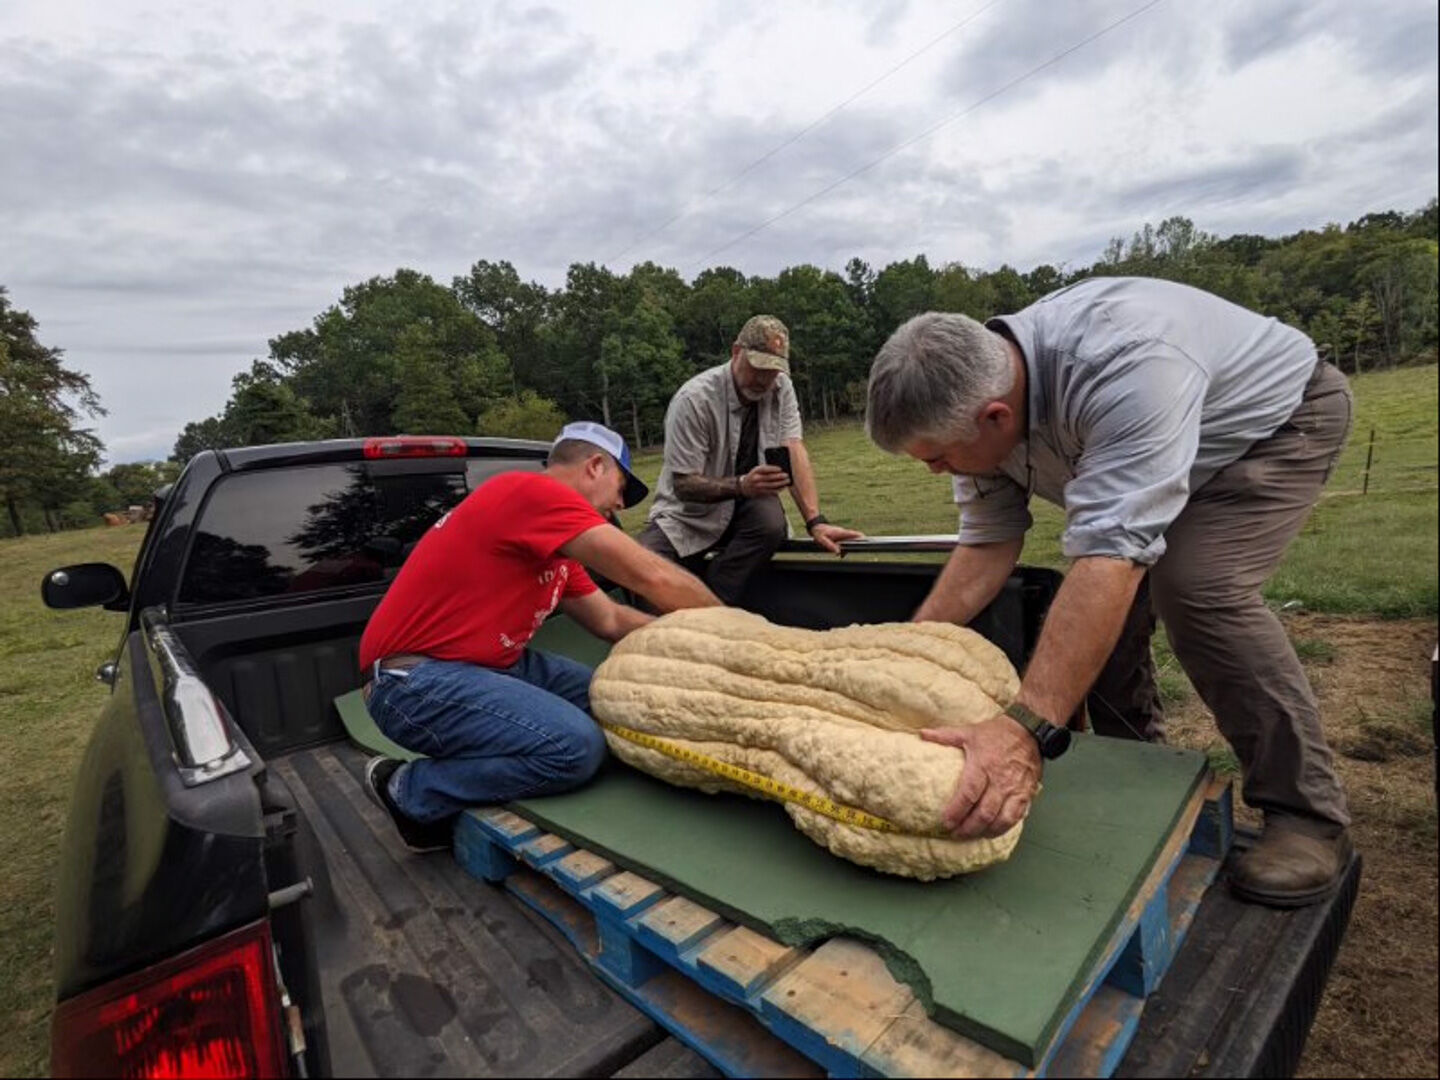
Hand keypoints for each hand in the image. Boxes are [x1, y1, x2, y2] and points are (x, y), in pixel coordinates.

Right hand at [740, 464, 789, 496]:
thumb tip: (780, 470)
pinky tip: (783, 487)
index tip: (780, 469)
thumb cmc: (754, 476)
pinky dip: (778, 489)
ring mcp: (758, 486)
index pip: (765, 469)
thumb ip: (766, 469)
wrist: (745, 486)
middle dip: (779, 476)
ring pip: (772, 485)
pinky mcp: (761, 492)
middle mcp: (756, 479)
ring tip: (787, 481)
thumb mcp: (757, 470)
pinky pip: (771, 491)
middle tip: (786, 475)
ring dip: (781, 483)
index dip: (773, 469)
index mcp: (755, 471)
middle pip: (769, 478)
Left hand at [810, 522, 864, 554]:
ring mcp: (842, 535)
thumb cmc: (819, 532)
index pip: (853, 534)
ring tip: (842, 555)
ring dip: (848, 549)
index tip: (866, 540)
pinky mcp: (840, 537)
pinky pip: (845, 543)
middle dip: (855, 546)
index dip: (860, 537)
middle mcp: (843, 533)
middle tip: (850, 553)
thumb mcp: (822, 539)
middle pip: (853, 539)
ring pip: (849, 542)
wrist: (816, 527)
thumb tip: (838, 552)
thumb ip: (829, 545)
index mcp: (840, 532)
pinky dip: (844, 548)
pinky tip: (841, 554)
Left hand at [919, 714, 1041, 838]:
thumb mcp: (969, 731)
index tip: (945, 822)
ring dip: (986, 831)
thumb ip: (945, 736)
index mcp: (983, 765)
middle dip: (968, 827)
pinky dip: (1004, 828)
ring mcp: (1015, 789)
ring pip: (1001, 819)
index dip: (957, 811)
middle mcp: (1000, 780)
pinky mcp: (1026, 794)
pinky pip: (1016, 817)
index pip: (968, 793)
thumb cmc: (997, 733)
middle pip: (984, 812)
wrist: (1029, 730)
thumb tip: (922, 734)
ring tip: (972, 836)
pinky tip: (992, 832)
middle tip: (955, 834)